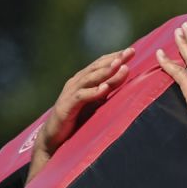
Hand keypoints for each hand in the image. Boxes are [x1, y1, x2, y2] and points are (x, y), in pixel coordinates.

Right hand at [27, 48, 133, 181]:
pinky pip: (81, 97)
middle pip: (97, 68)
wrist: (54, 137)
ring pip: (89, 79)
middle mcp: (76, 83)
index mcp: (84, 80)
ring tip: (119, 65)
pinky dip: (93, 92)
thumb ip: (108, 88)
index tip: (132, 50)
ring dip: (105, 72)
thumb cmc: (77, 118)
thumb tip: (125, 75)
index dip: (116, 56)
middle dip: (114, 59)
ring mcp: (70, 94)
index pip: (101, 64)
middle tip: (129, 52)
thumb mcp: (96, 101)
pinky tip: (104, 89)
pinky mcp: (66, 107)